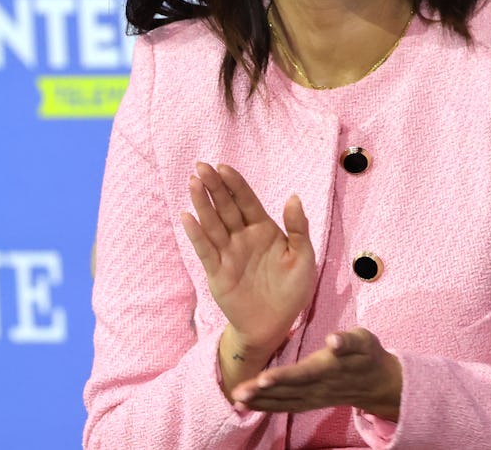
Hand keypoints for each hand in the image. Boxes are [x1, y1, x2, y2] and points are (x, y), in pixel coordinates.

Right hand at [181, 162, 315, 352]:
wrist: (275, 325)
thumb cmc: (292, 290)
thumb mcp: (303, 257)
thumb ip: (298, 228)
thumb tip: (293, 197)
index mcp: (264, 229)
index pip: (246, 200)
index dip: (235, 184)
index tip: (223, 167)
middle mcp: (243, 237)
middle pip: (225, 206)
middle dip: (214, 186)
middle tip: (201, 166)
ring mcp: (228, 252)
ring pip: (212, 223)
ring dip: (202, 203)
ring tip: (193, 182)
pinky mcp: (217, 272)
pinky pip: (205, 249)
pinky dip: (196, 234)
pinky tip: (187, 216)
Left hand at [230, 328, 402, 421]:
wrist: (377, 383)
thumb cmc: (368, 354)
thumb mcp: (365, 340)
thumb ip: (348, 340)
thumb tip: (333, 340)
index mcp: (329, 368)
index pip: (303, 374)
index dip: (283, 377)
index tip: (263, 378)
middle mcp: (318, 386)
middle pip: (288, 391)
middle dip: (262, 393)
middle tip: (238, 393)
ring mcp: (313, 397)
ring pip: (284, 402)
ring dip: (260, 402)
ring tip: (237, 400)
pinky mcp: (310, 402)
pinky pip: (286, 406)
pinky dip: (266, 407)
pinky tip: (248, 406)